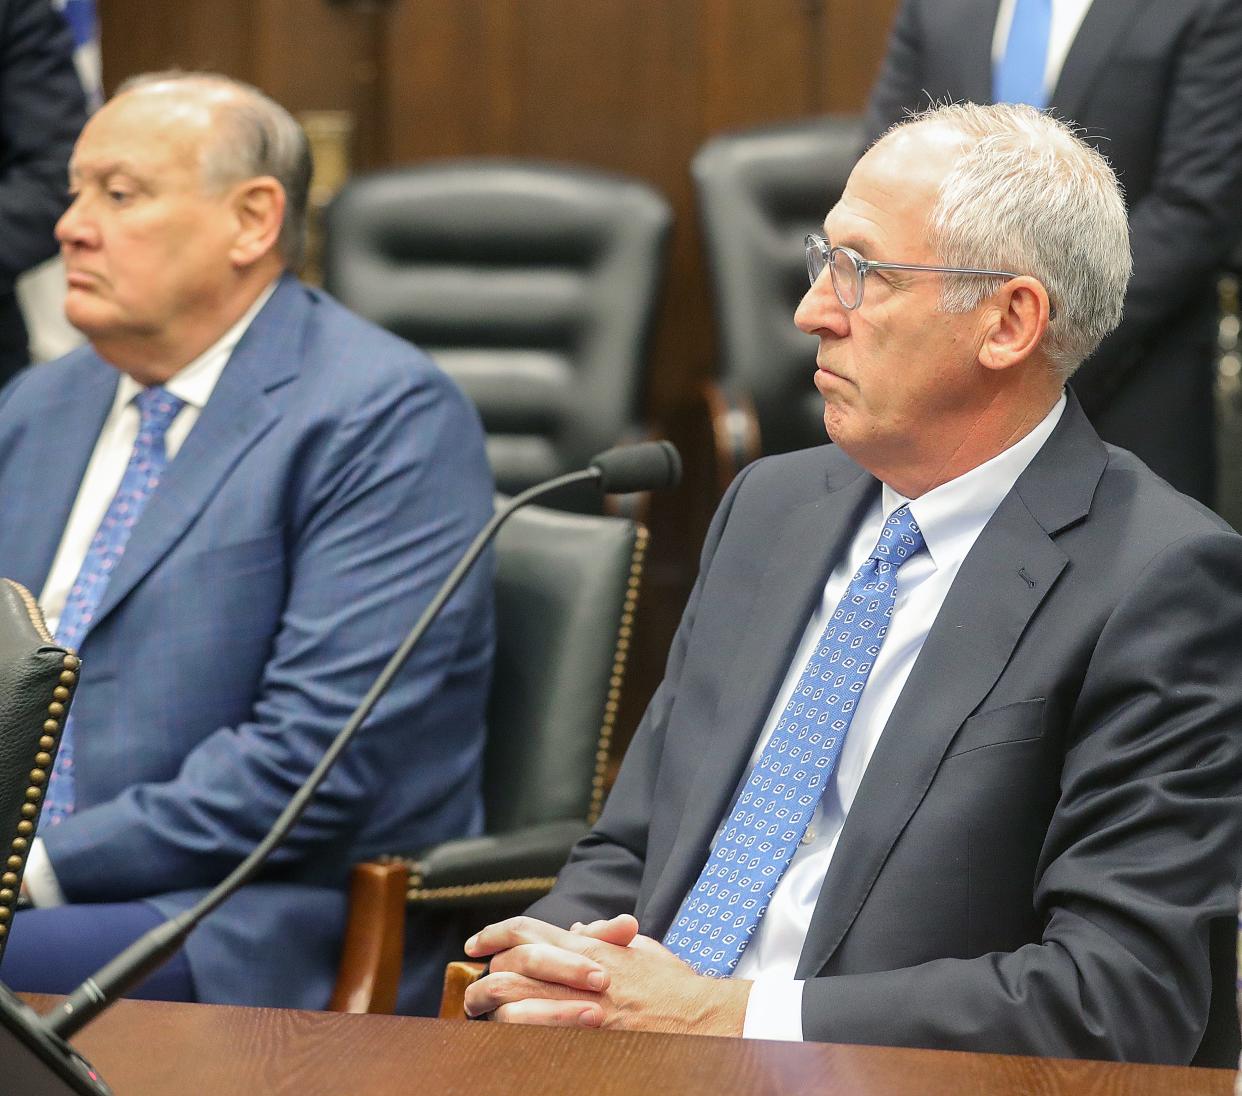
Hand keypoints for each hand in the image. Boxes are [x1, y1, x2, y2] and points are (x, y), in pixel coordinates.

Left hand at [463, 915, 750, 1035]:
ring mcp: (576, 1011)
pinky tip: (502, 1041)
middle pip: (509, 967)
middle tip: (478, 986)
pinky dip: (511, 1037)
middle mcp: (576, 975)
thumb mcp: (639, 948)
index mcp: (587, 949)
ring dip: (492, 1010)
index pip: (526, 930)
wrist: (700, 1020)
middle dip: (487, 976)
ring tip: (482, 1015)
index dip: (493, 934)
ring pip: (512, 1005)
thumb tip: (578, 930)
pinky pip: (530, 1039)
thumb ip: (605, 937)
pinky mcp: (580, 1042)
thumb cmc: (674, 986)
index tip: (474, 944)